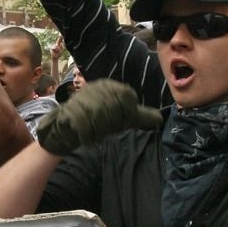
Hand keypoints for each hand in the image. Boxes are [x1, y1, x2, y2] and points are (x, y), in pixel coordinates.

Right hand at [37, 80, 162, 155]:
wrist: (67, 127)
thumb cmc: (98, 120)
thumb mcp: (121, 117)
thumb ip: (139, 117)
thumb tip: (160, 119)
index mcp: (110, 86)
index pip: (128, 95)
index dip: (129, 113)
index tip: (122, 123)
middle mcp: (96, 88)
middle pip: (114, 107)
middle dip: (113, 124)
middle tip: (107, 130)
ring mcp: (82, 99)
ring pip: (99, 116)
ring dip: (99, 130)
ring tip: (97, 133)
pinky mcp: (70, 111)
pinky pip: (83, 125)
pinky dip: (87, 136)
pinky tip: (88, 140)